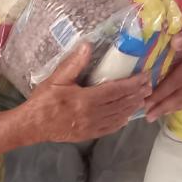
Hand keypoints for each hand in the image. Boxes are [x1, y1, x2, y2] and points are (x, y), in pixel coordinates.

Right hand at [22, 44, 149, 143]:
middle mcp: (92, 115)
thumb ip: (73, 63)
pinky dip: (121, 121)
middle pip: (121, 103)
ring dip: (132, 107)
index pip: (116, 90)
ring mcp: (91, 127)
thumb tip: (88, 46)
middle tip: (149, 85)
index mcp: (86, 99)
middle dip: (137, 94)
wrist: (32, 126)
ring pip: (118, 116)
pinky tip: (127, 116)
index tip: (144, 76)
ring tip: (143, 98)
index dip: (132, 83)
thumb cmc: (43, 100)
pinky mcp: (88, 135)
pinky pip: (110, 128)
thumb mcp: (56, 79)